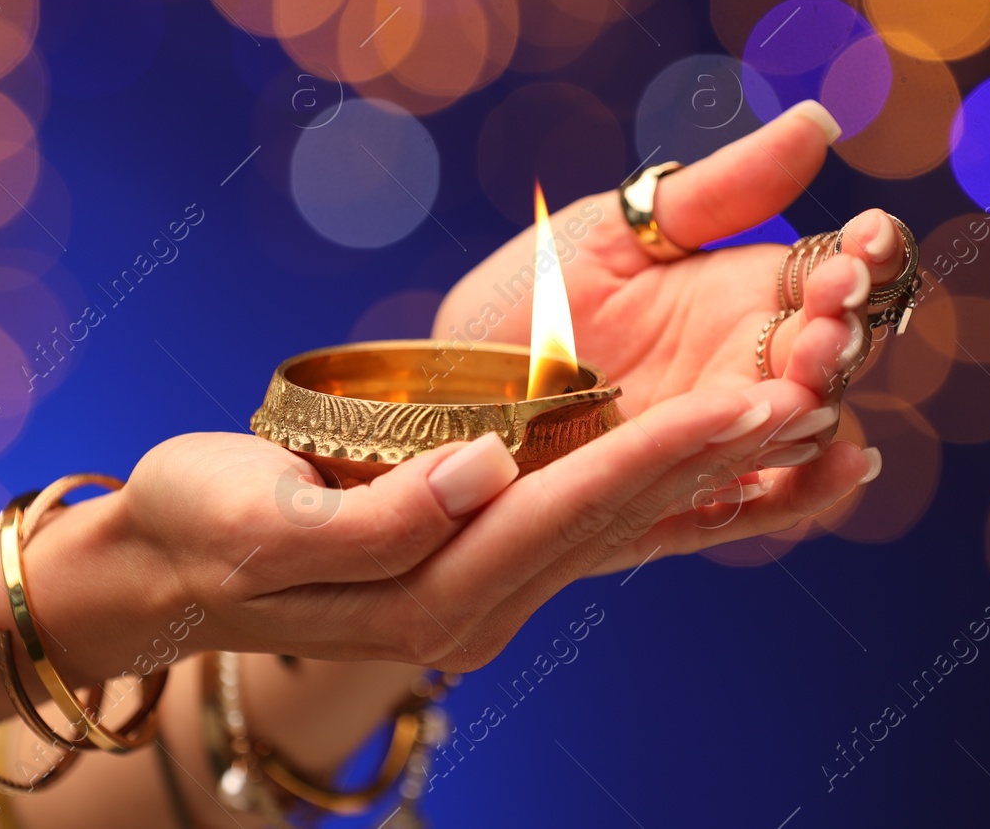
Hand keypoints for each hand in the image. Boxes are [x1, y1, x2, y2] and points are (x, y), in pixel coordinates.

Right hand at [110, 371, 842, 670]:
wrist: (167, 573)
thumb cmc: (198, 530)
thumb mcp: (259, 524)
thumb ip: (375, 516)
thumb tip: (480, 470)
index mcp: (431, 595)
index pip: (568, 511)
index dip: (662, 454)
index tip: (750, 398)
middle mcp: (480, 603)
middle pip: (621, 519)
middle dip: (721, 457)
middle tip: (823, 387)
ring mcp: (488, 587)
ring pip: (623, 523)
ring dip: (714, 470)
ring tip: (804, 409)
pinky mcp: (486, 558)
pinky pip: (594, 525)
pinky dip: (668, 488)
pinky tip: (727, 457)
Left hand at [435, 100, 913, 567]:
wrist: (450, 385)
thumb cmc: (531, 299)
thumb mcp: (620, 231)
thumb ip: (722, 191)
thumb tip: (820, 122)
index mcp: (743, 294)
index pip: (833, 275)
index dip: (862, 258)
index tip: (865, 238)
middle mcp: (747, 368)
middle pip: (832, 353)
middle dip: (841, 334)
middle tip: (828, 319)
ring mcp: (721, 438)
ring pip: (804, 427)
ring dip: (818, 404)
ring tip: (805, 384)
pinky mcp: (685, 502)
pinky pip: (763, 506)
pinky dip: (808, 493)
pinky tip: (840, 466)